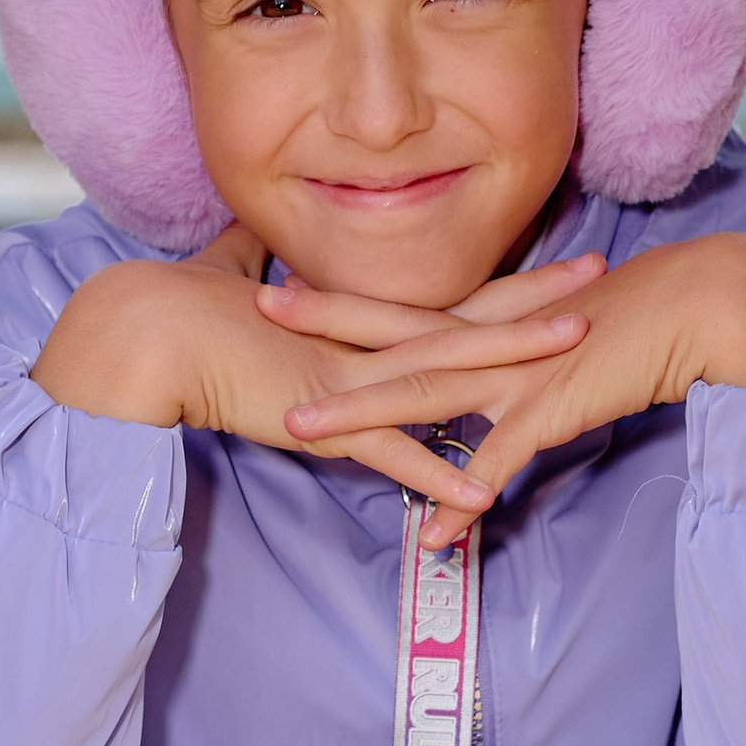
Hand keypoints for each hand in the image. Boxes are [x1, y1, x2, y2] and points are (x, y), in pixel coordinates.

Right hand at [32, 235, 605, 526]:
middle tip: (599, 272)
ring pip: (448, 370)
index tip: (549, 261)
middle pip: (466, 318)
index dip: (500, 283)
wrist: (146, 329)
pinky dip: (439, 476)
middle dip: (535, 298)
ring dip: (515, 364)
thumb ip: (248, 266)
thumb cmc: (176, 305)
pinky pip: (393, 455)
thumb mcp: (226, 279)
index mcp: (349, 319)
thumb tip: (247, 250)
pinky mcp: (324, 419)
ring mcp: (350, 379)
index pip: (442, 300)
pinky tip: (486, 495)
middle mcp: (362, 342)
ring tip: (578, 352)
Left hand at [269, 233, 745, 547]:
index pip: (404, 307)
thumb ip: (519, 353)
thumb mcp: (564, 331)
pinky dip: (459, 502)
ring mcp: (518, 373)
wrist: (704, 310)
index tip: (283, 282)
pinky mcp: (553, 410)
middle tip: (257, 309)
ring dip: (360, 416)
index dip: (343, 298)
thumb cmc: (641, 322)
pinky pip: (495, 464)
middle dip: (324, 326)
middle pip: (394, 333)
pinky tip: (428, 538)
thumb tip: (491, 376)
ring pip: (424, 395)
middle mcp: (494, 339)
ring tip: (297, 431)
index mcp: (493, 320)